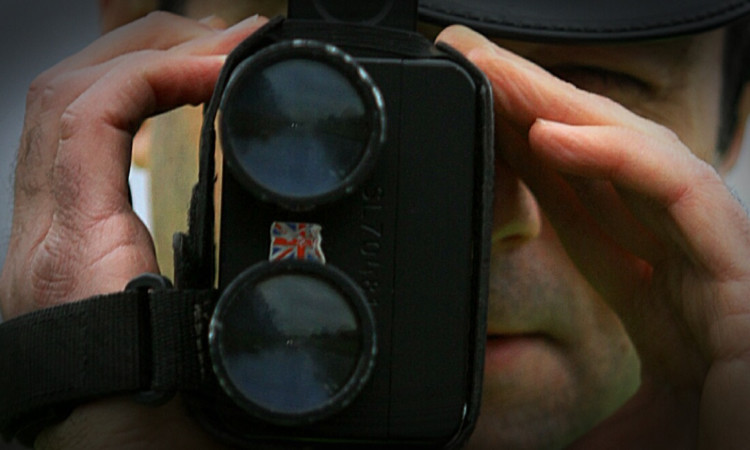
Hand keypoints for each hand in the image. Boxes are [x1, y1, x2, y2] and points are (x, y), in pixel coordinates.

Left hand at [0, 11, 266, 448]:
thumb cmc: (145, 436)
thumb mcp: (217, 363)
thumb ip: (250, 301)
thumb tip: (300, 246)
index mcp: (77, 260)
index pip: (86, 117)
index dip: (161, 69)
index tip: (233, 67)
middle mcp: (46, 235)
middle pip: (66, 90)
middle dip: (153, 43)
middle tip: (234, 41)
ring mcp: (47, 233)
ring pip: (64, 107)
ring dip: (137, 63)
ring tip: (208, 55)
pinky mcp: (65, 239)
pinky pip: (77, 141)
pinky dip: (129, 101)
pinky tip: (175, 101)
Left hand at [438, 26, 749, 447]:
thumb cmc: (722, 430)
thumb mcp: (633, 414)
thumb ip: (579, 416)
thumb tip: (494, 449)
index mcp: (645, 275)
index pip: (572, 192)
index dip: (520, 149)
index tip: (469, 119)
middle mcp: (672, 246)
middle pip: (591, 155)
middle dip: (528, 107)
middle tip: (466, 64)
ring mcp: (705, 242)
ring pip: (628, 148)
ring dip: (557, 106)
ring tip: (493, 73)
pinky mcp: (733, 254)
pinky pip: (669, 181)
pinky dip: (610, 154)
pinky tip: (549, 134)